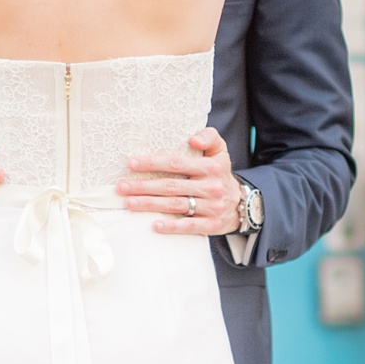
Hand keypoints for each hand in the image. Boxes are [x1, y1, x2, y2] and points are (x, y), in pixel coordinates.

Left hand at [118, 126, 241, 235]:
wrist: (242, 204)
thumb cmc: (220, 173)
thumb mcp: (220, 151)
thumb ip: (210, 137)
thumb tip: (193, 138)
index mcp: (211, 167)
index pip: (176, 163)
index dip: (152, 163)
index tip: (131, 164)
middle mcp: (211, 186)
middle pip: (171, 186)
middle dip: (144, 186)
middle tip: (121, 187)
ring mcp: (211, 207)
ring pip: (175, 206)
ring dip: (150, 205)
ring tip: (129, 203)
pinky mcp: (211, 225)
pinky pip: (189, 226)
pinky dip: (172, 227)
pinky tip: (154, 225)